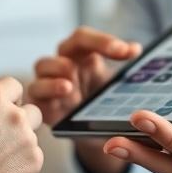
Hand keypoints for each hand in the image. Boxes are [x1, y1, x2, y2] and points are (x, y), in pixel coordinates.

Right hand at [0, 73, 43, 172]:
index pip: (12, 85)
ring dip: (18, 140)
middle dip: (15, 118)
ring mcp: (26, 138)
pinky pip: (33, 156)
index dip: (1, 98)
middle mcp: (13, 113)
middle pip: (28, 108)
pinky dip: (19, 162)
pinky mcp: (33, 163)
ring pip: (31, 133)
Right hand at [26, 26, 140, 172]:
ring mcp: (47, 81)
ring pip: (42, 65)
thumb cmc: (100, 103)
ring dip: (57, 73)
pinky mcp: (40, 103)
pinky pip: (34, 94)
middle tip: (94, 64)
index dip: (103, 41)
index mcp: (81, 54)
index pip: (85, 38)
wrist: (89, 134)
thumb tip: (137, 50)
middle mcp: (62, 63)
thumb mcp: (115, 88)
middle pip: (64, 46)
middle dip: (86, 49)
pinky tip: (62, 101)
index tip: (129, 52)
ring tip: (71, 87)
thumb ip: (126, 73)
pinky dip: (46, 94)